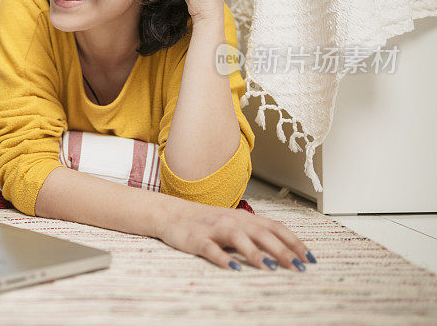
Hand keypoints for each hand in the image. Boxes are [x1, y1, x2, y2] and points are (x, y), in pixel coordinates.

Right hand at [154, 197, 313, 271]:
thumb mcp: (233, 223)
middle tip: (298, 266)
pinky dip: (223, 258)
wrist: (171, 214)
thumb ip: (254, 233)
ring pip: (238, 238)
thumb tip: (283, 250)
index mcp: (244, 218)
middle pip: (261, 233)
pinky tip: (233, 268)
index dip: (293, 242)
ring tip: (269, 267)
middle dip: (282, 250)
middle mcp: (232, 221)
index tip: (309, 258)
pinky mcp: (197, 240)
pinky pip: (211, 249)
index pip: (275, 227)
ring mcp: (214, 230)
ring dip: (255, 253)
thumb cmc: (205, 222)